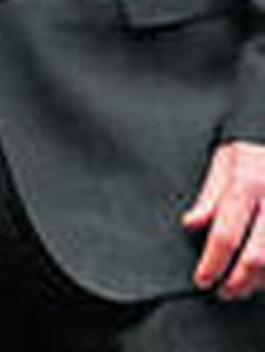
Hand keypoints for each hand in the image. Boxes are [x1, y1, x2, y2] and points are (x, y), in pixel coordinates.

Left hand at [184, 139, 264, 298]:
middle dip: (238, 280)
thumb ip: (210, 195)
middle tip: (224, 292)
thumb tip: (192, 223)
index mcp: (250, 180)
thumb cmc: (255, 159)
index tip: (203, 279)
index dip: (213, 261)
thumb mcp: (227, 161)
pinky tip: (262, 279)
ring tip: (243, 289)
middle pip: (258, 255)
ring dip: (259, 282)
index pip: (227, 232)